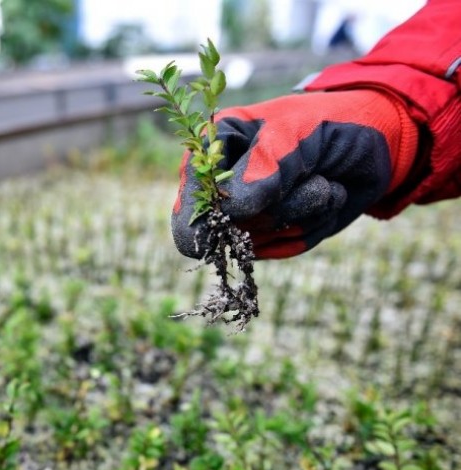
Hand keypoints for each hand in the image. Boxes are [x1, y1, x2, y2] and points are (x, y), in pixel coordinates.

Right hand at [171, 89, 418, 258]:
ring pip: (261, 239)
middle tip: (310, 174)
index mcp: (212, 148)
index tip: (253, 203)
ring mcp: (248, 213)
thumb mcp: (297, 132)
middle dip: (277, 206)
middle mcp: (222, 185)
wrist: (377, 140)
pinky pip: (286, 247)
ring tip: (322, 180)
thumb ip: (262, 167)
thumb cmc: (329, 122)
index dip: (217, 211)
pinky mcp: (275, 234)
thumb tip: (230, 210)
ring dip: (303, 212)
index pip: (191, 197)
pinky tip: (326, 197)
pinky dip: (315, 225)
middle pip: (227, 228)